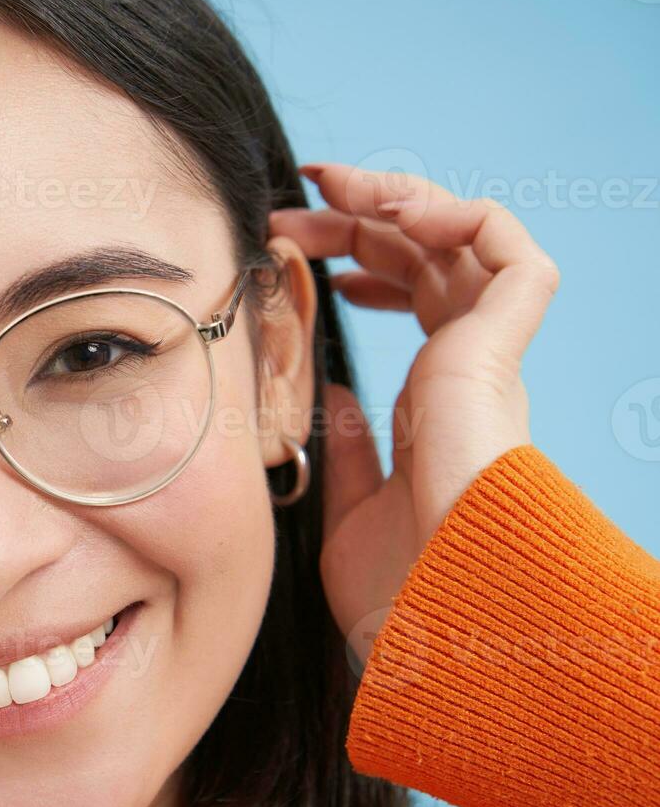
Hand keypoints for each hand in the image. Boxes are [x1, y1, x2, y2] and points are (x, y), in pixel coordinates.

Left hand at [270, 163, 559, 645]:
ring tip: (329, 188)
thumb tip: (332, 398)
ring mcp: (488, 359)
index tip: (299, 247)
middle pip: (428, 259)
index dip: (359, 261)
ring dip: (396, 200)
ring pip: (464, 241)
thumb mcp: (349, 506)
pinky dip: (459, 214)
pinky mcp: (500, 351)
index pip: (413, 299)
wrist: (435, 617)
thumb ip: (347, 447)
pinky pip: (512, 253)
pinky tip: (391, 213)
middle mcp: (468, 370)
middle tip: (296, 204)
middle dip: (362, 220)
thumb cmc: (401, 586)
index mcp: (438, 399)